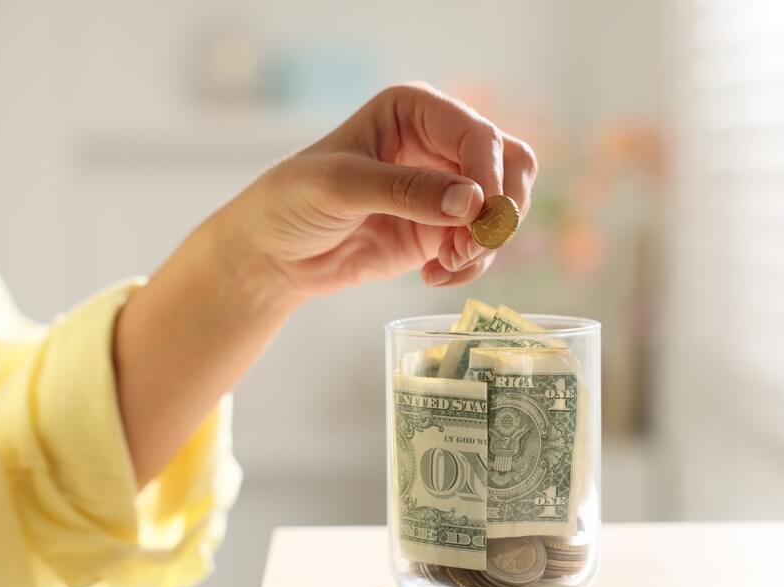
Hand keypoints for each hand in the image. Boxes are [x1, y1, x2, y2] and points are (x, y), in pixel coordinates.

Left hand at [224, 83, 537, 295]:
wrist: (272, 253)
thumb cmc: (291, 201)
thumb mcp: (341, 186)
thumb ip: (405, 190)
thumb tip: (472, 202)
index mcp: (415, 111)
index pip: (479, 135)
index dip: (489, 176)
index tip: (477, 218)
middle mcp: (438, 143)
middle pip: (510, 165)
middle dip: (500, 210)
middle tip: (472, 246)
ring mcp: (445, 189)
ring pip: (504, 208)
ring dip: (486, 243)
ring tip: (447, 265)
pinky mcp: (442, 230)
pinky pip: (481, 246)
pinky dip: (470, 266)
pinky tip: (434, 277)